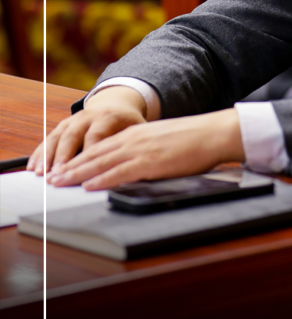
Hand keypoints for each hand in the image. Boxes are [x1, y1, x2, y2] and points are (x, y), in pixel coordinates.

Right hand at [27, 85, 147, 175]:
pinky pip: (48, 139)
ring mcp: (73, 120)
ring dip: (47, 157)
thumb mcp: (136, 129)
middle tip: (57, 176)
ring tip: (41, 174)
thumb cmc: (128, 122)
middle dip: (63, 157)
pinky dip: (39, 153)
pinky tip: (33, 167)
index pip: (97, 135)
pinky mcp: (63, 126)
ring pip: (57, 138)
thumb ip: (132, 145)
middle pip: (73, 137)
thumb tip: (132, 167)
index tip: (85, 172)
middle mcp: (88, 116)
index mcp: (108, 116)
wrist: (115, 103)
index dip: (89, 153)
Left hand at [45, 109, 244, 189]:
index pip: (100, 146)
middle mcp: (134, 139)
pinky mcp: (151, 162)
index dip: (80, 158)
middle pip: (95, 154)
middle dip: (71, 166)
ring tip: (60, 182)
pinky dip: (102, 179)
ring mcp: (141, 149)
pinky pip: (120, 171)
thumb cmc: (193, 139)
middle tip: (52, 177)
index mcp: (136, 133)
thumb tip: (131, 166)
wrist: (212, 133)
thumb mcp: (162, 141)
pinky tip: (89, 185)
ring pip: (101, 163)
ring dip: (78, 173)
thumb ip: (144, 151)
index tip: (64, 167)